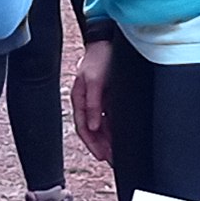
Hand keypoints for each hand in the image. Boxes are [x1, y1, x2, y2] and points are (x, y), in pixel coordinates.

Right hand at [71, 41, 112, 163]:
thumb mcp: (94, 80)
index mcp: (79, 99)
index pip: (83, 128)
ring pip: (100, 126)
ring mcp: (97, 100)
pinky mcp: (107, 96)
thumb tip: (93, 127)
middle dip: (100, 146)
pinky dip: (113, 129)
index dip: (92, 143)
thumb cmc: (99, 57)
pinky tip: (120, 137)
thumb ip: (92, 103)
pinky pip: (109, 118)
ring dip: (107, 140)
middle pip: (92, 131)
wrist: (109, 41)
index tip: (102, 156)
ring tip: (116, 153)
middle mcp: (87, 102)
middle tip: (111, 160)